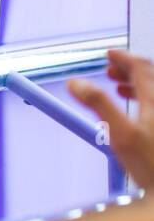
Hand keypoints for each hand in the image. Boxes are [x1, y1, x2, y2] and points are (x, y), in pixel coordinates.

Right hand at [67, 49, 153, 190]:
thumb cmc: (153, 167)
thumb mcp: (120, 134)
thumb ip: (97, 105)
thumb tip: (75, 82)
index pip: (140, 67)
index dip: (123, 57)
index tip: (108, 54)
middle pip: (151, 78)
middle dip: (128, 71)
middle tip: (109, 70)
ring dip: (136, 87)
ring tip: (119, 89)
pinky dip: (144, 103)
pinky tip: (135, 116)